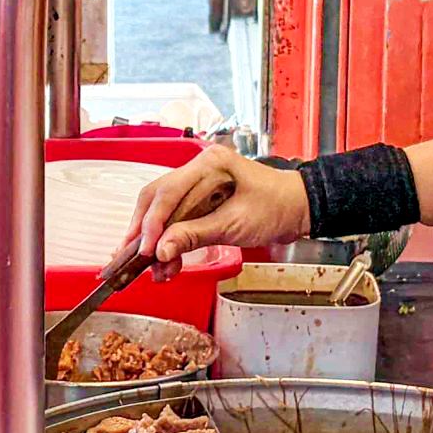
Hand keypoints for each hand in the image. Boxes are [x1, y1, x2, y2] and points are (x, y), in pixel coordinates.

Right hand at [125, 148, 309, 271]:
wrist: (299, 208)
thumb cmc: (277, 208)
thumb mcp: (235, 225)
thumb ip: (195, 236)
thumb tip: (162, 250)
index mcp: (209, 164)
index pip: (167, 191)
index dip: (152, 224)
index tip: (145, 250)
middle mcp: (200, 168)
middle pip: (157, 198)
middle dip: (144, 230)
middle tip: (133, 257)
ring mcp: (200, 183)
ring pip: (164, 210)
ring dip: (157, 240)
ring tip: (155, 268)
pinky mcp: (203, 199)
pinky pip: (178, 218)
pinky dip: (172, 240)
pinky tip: (169, 261)